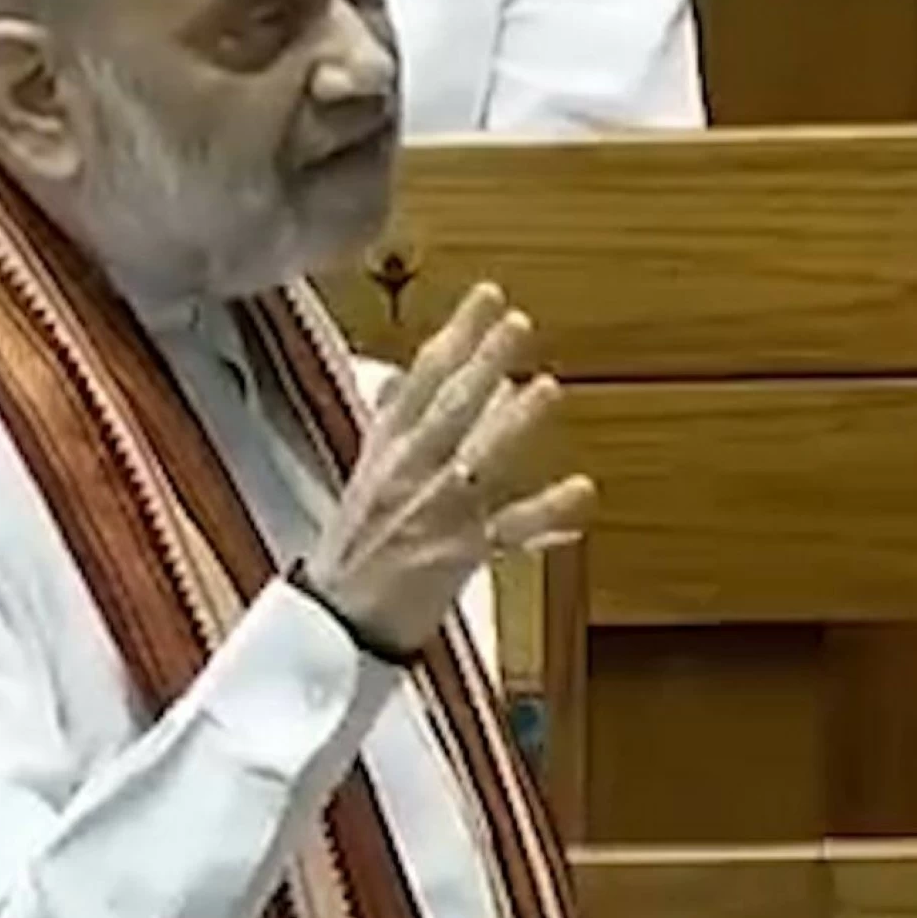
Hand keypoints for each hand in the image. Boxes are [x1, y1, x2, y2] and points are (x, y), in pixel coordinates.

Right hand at [300, 283, 595, 660]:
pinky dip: (545, 514)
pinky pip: (506, 532)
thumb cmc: (357, 547)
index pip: (421, 379)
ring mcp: (429, 515)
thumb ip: (390, 422)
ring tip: (548, 388)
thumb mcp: (367, 472)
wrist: (335, 621)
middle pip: (446, 409)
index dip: (456, 336)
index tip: (488, 296)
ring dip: (512, 425)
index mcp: (385, 449)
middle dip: (482, 364)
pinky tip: (581, 491)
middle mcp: (405, 474)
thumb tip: (403, 374)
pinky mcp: (452, 558)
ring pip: (473, 460)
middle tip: (519, 322)